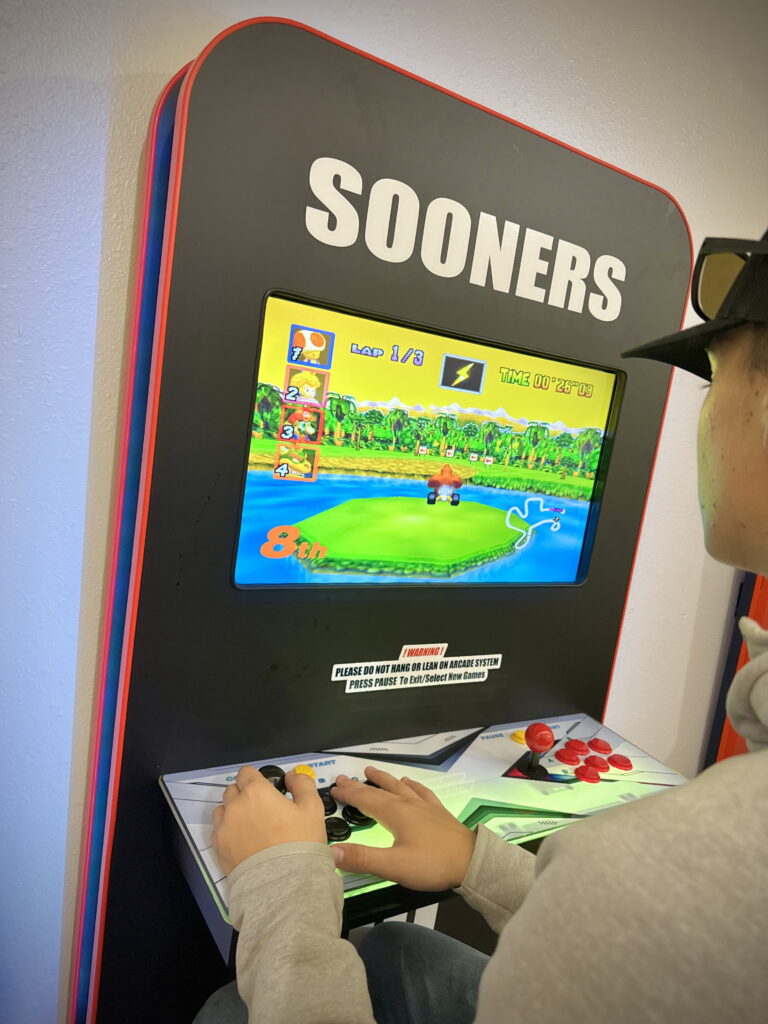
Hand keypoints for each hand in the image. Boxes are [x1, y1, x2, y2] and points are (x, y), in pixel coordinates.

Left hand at [212, 766, 325, 874]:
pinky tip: (244, 843)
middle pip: (233, 789)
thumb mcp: (313, 809)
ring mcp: (224, 827)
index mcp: (256, 791)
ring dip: (234, 812)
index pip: (246, 772)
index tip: (266, 790)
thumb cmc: (300, 842)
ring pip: (223, 810)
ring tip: (251, 828)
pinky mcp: (218, 848)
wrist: (284, 883)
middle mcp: (235, 805)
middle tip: (262, 810)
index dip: (256, 778)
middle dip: (245, 794)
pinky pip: (219, 831)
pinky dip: (228, 832)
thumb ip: (302, 785)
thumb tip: (292, 776)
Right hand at [330, 767, 475, 889]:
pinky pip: (421, 792)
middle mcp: (408, 804)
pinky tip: (410, 783)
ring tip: (372, 771)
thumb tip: (330, 851)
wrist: (472, 862)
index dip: (349, 794)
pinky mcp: (439, 812)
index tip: (333, 788)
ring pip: (399, 787)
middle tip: (343, 778)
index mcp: (395, 814)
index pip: (366, 799)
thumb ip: (362, 858)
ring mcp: (425, 806)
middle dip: (360, 785)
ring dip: (383, 779)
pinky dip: (412, 785)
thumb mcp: (393, 866)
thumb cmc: (432, 864)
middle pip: (379, 791)